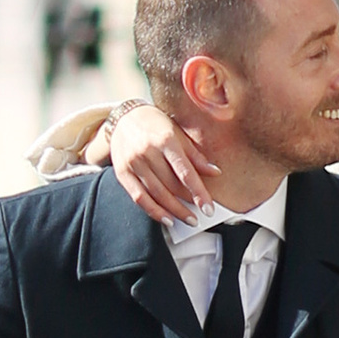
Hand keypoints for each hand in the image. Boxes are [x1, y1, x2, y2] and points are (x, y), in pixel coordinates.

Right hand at [90, 97, 221, 226]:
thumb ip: (195, 155)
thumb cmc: (156, 125)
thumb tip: (215, 172)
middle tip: (200, 216)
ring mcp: (133, 163)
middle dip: (187, 204)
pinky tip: (166, 219)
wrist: (123, 118)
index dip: (198, 192)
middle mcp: (148, 152)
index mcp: (165, 140)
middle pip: (171, 185)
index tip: (208, 207)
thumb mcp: (178, 134)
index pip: (185, 172)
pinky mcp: (122, 173)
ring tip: (187, 219)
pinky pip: (139, 197)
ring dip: (173, 211)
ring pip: (156, 194)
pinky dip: (153, 211)